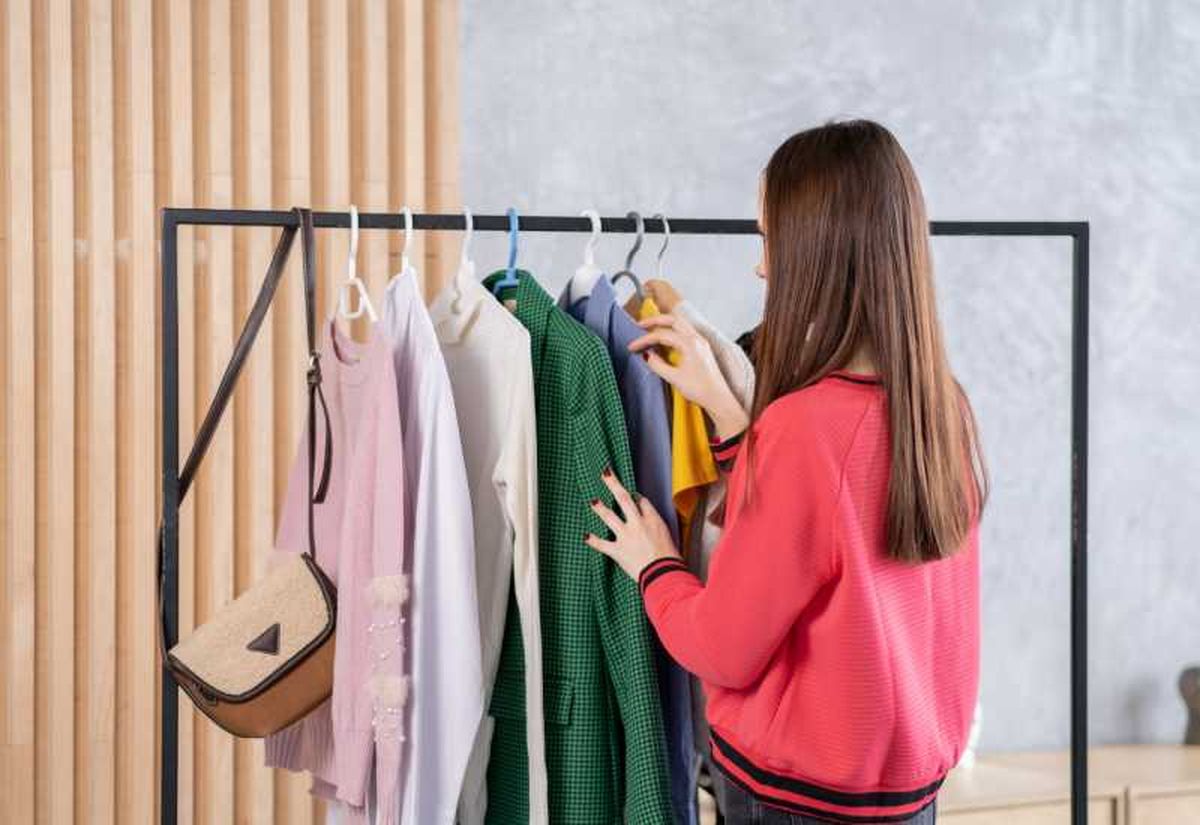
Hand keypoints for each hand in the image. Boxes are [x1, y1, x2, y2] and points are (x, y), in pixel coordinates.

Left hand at [584, 468, 681, 581]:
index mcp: (653, 519)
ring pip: (609, 517)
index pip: (641, 501)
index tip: (632, 495)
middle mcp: (637, 523)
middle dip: (613, 484)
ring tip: (593, 501)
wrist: (663, 574)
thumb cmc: (670, 559)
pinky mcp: (618, 551)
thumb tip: (651, 524)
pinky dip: (593, 541)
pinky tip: (585, 536)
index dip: (636, 497)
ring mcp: (626, 536)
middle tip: (605, 473)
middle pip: (623, 499)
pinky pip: (602, 544)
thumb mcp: (669, 536)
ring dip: (600, 508)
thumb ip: (657, 526)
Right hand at [628, 313, 748, 440]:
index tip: (633, 346)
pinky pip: (686, 332)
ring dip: (664, 324)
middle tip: (640, 325)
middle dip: (655, 321)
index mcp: (690, 344)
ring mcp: (701, 342)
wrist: (719, 399)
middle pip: (673, 320)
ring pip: (680, 324)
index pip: (661, 335)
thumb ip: (657, 364)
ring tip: (650, 330)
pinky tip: (665, 340)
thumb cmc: (701, 390)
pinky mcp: (702, 348)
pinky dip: (673, 331)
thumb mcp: (674, 378)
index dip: (644, 340)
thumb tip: (647, 355)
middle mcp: (697, 339)